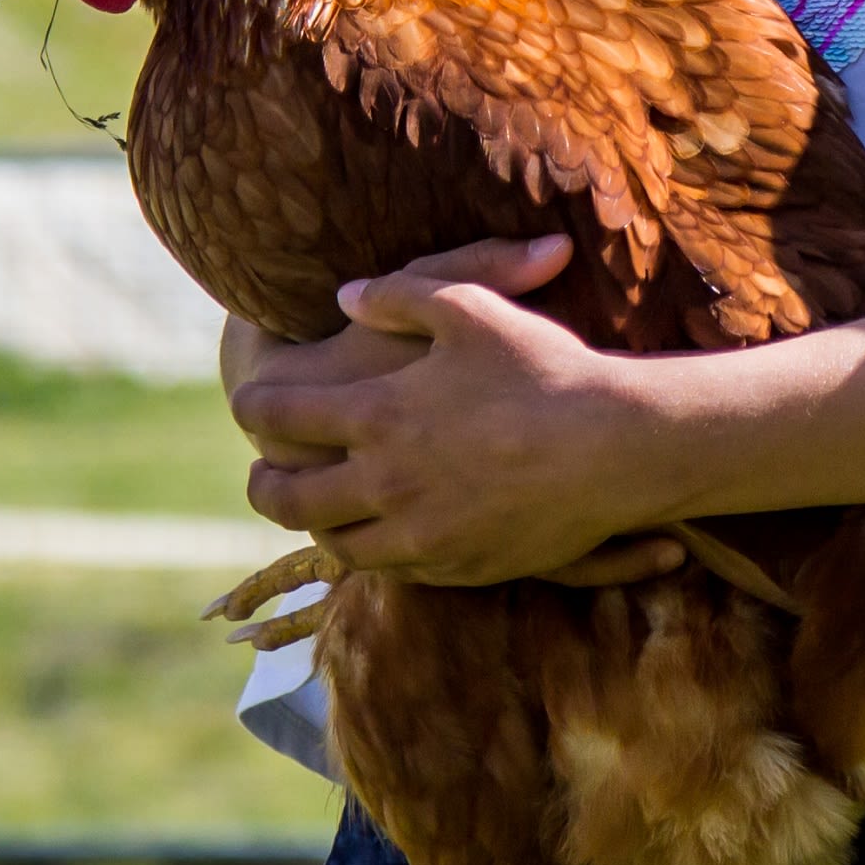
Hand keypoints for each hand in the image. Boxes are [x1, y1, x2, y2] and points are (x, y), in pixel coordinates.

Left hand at [229, 235, 691, 588]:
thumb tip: (346, 296)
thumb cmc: (544, 368)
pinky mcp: (459, 567)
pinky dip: (375, 553)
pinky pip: (394, 570)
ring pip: (338, 543)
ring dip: (316, 525)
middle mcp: (385, 483)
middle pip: (290, 498)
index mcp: (377, 415)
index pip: (279, 417)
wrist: (617, 447)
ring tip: (313, 511)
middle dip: (265, 486)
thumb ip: (399, 294)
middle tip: (260, 478)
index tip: (247, 403)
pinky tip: (380, 536)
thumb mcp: (468, 307)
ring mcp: (421, 533)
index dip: (254, 407)